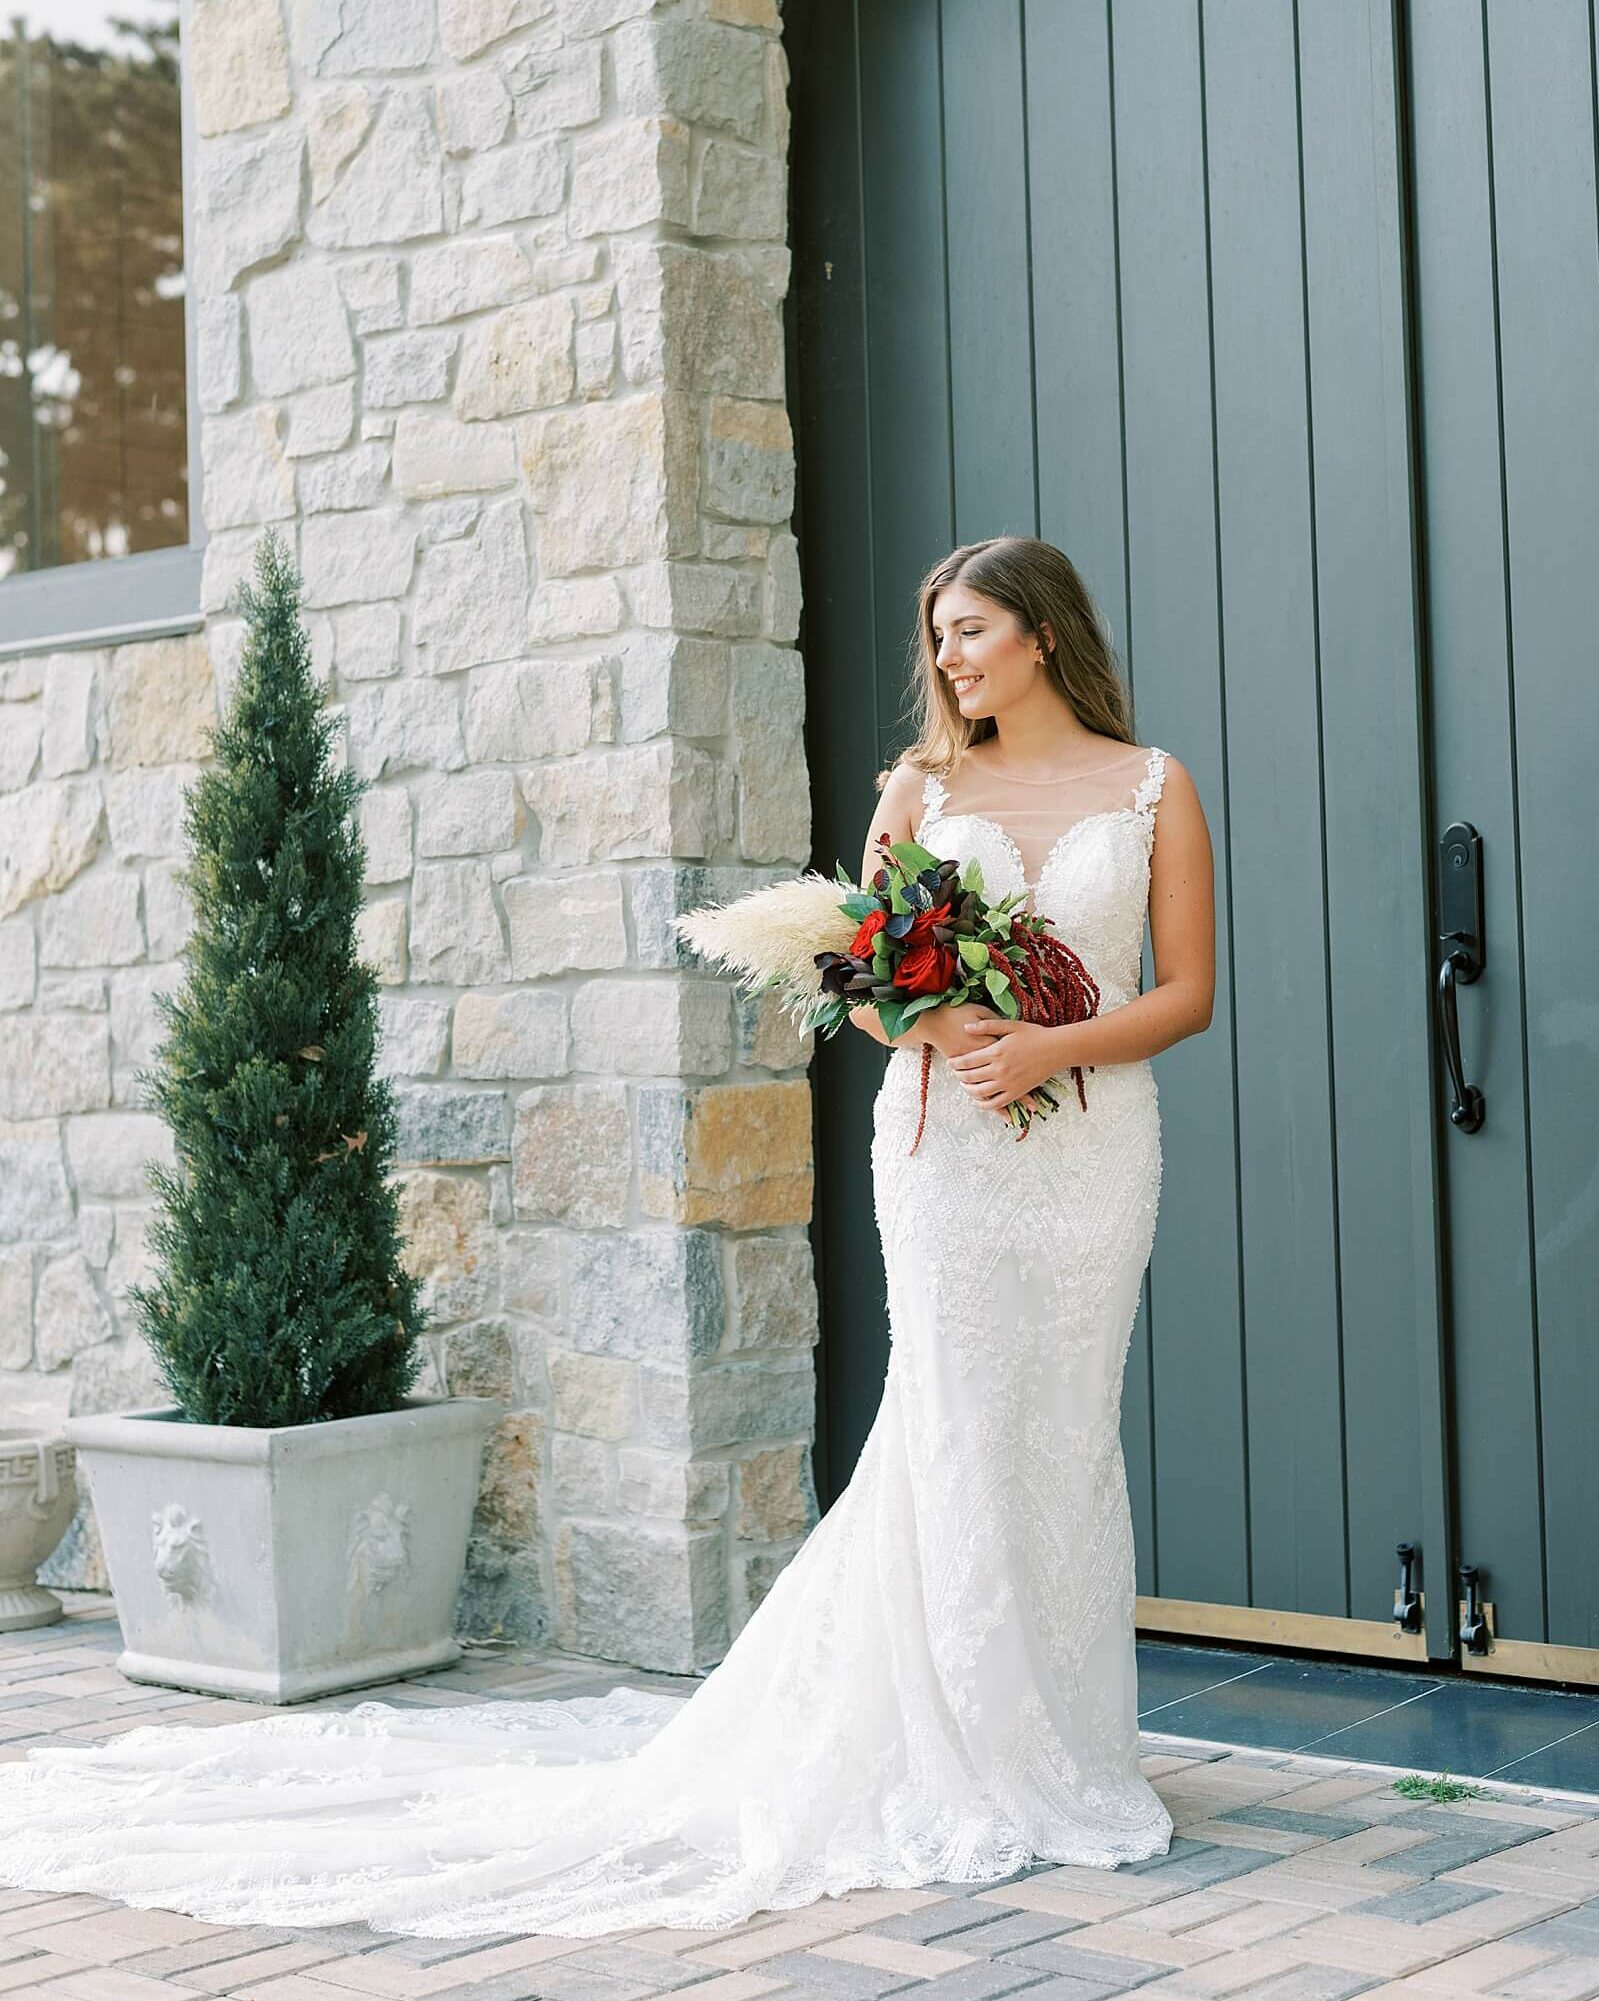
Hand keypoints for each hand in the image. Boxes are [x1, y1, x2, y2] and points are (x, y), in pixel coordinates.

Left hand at [944, 1014, 1064, 1112]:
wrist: (1057, 1049)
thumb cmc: (1034, 1034)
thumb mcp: (1010, 1025)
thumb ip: (987, 1026)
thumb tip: (966, 1027)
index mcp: (996, 1052)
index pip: (967, 1061)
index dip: (955, 1063)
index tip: (950, 1062)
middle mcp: (1000, 1069)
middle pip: (970, 1077)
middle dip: (959, 1076)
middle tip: (954, 1073)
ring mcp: (1008, 1083)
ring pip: (980, 1092)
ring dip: (968, 1090)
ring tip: (964, 1085)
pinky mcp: (1017, 1092)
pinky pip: (996, 1103)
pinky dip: (984, 1105)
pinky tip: (978, 1101)